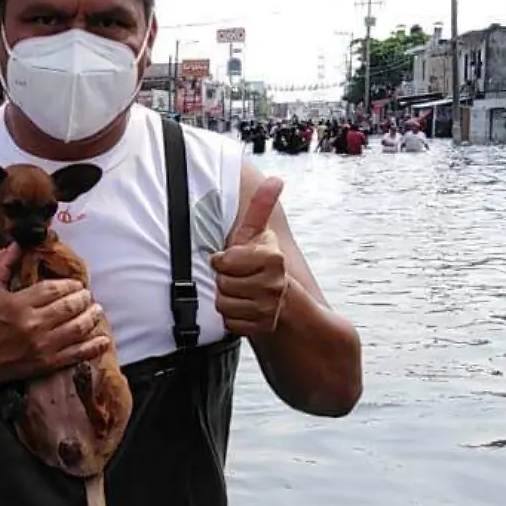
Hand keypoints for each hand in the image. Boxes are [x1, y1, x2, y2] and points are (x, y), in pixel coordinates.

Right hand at [0, 242, 109, 383]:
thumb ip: (3, 265)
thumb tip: (17, 244)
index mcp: (19, 305)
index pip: (52, 289)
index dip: (69, 285)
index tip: (76, 284)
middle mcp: (33, 324)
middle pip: (68, 307)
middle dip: (83, 299)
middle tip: (88, 295)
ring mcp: (43, 345)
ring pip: (77, 328)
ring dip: (91, 317)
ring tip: (98, 310)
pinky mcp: (49, 362)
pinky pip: (76, 353)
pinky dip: (93, 346)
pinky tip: (104, 340)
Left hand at [212, 175, 290, 338]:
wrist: (282, 298)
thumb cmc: (262, 261)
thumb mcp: (258, 234)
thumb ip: (262, 206)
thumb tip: (275, 179)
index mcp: (272, 258)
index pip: (225, 261)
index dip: (222, 260)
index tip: (231, 260)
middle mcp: (273, 284)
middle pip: (223, 283)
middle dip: (224, 280)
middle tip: (237, 277)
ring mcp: (268, 307)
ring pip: (223, 304)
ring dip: (226, 298)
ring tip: (240, 291)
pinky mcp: (261, 327)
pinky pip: (229, 322)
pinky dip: (231, 316)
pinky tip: (243, 307)